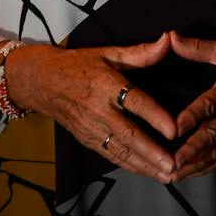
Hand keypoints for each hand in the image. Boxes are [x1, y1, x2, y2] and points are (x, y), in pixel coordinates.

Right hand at [4, 32, 178, 181]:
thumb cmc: (78, 64)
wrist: (41, 82)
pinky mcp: (87, 140)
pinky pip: (111, 155)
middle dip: (152, 152)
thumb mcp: (107, 53)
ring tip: (168, 176)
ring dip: (145, 165)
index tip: (173, 130)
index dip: (154, 116)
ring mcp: (91, 128)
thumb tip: (168, 40)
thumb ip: (140, 52)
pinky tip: (148, 173)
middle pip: (128, 134)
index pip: (134, 101)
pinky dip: (130, 166)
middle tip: (174, 165)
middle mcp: (98, 109)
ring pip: (120, 150)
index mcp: (106, 84)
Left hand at [167, 30, 215, 180]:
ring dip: (197, 164)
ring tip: (174, 175)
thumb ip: (197, 47)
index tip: (173, 128)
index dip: (192, 117)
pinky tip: (190, 174)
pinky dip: (208, 166)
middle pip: (214, 134)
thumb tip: (170, 36)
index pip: (210, 104)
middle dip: (192, 151)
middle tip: (171, 163)